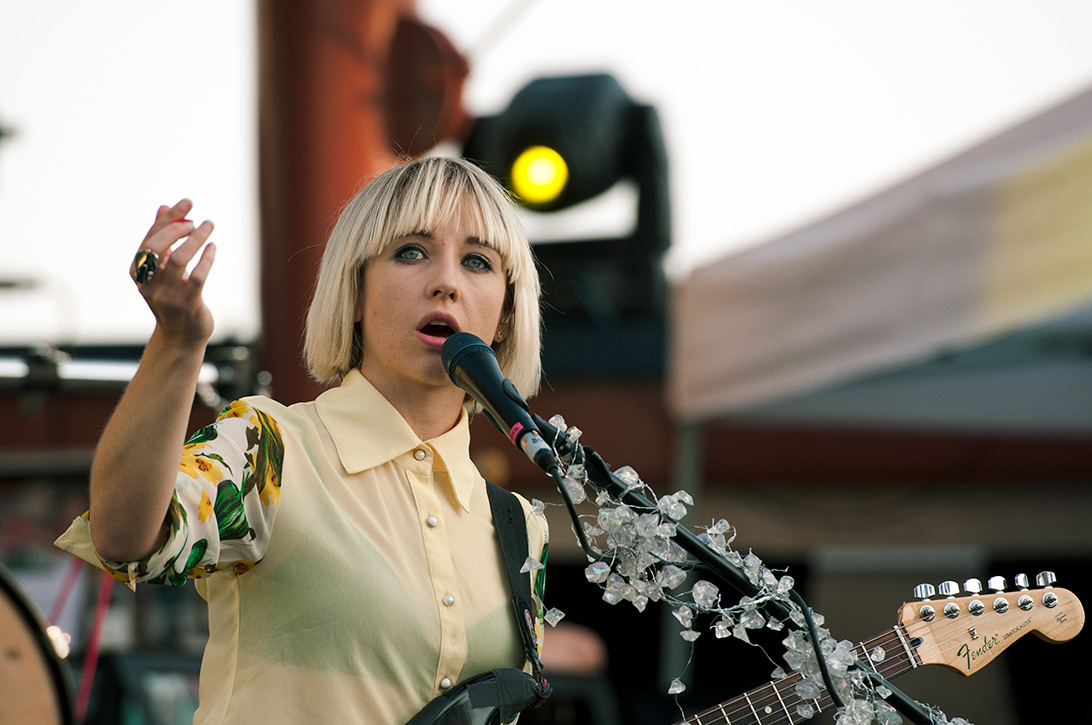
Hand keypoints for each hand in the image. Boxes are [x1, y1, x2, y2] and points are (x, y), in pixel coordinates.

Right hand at [131, 199, 216, 345]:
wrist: (181, 336)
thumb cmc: (173, 296)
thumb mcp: (164, 268)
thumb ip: (163, 238)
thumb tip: (163, 207)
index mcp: (138, 272)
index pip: (150, 238)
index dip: (168, 219)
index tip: (186, 203)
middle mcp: (148, 283)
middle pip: (158, 247)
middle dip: (178, 227)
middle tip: (197, 220)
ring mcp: (167, 295)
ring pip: (179, 259)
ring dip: (196, 239)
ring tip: (209, 226)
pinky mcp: (187, 304)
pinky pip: (198, 277)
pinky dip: (206, 258)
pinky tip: (213, 247)